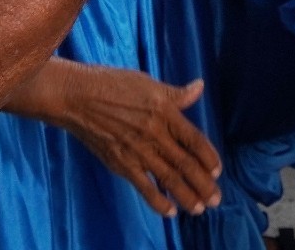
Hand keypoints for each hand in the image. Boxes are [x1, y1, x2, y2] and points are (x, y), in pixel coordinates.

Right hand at [44, 63, 221, 217]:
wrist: (77, 97)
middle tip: (216, 199)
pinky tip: (169, 211)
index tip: (218, 170)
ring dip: (186, 195)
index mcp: (164, 111)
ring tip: (199, 208)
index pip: (194, 139)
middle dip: (203, 184)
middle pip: (185, 163)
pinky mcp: (121, 163)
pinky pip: (144, 186)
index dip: (208, 156)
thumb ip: (175, 93)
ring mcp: (138, 150)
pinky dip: (157, 200)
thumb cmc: (112, 83)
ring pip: (168, 178)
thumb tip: (199, 87)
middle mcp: (155, 133)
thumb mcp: (147, 83)